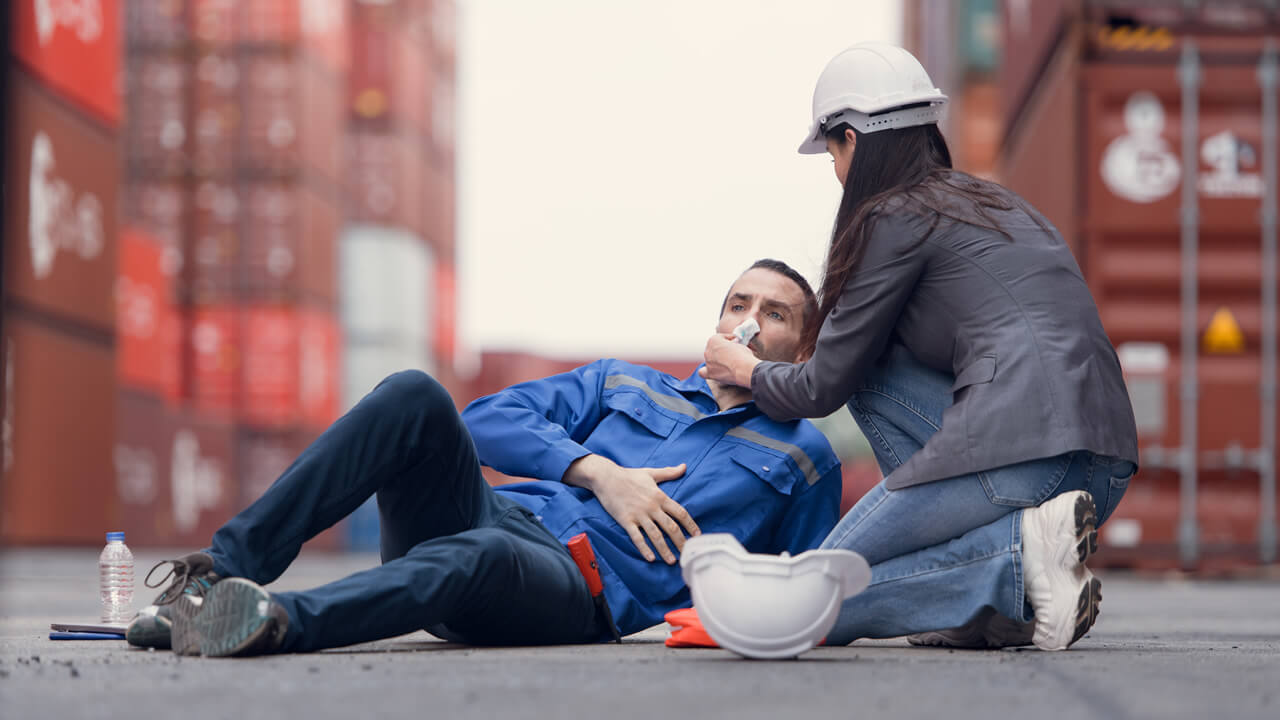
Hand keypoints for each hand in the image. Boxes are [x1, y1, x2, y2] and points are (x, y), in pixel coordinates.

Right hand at [563, 455, 699, 562]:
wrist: (606, 477)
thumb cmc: (629, 475)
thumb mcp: (651, 473)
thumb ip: (669, 472)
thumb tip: (684, 466)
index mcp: (660, 496)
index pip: (680, 513)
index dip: (690, 525)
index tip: (697, 535)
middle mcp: (652, 507)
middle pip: (670, 527)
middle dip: (681, 542)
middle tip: (688, 554)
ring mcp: (639, 515)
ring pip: (655, 535)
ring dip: (665, 549)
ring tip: (672, 561)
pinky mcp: (626, 520)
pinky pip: (637, 537)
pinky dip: (644, 548)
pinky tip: (650, 558)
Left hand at [699, 333, 758, 386]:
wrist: (744, 368)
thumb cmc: (743, 355)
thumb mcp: (739, 344)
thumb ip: (733, 344)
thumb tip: (734, 347)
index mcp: (713, 340)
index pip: (721, 338)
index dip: (730, 340)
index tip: (736, 342)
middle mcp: (707, 350)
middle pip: (714, 349)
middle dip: (723, 350)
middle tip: (733, 353)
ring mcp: (708, 362)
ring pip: (710, 360)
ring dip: (717, 360)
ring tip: (728, 363)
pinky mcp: (710, 373)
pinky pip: (703, 372)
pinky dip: (706, 371)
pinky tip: (713, 371)